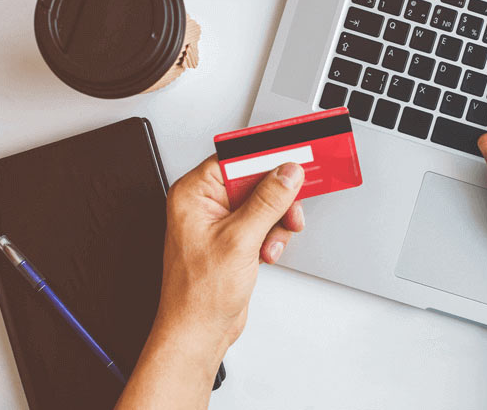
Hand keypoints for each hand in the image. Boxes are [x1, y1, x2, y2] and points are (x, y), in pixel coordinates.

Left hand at [158, 156, 304, 358]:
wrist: (199, 331)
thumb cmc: (198, 293)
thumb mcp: (240, 239)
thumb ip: (267, 201)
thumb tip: (287, 173)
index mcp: (194, 194)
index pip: (235, 159)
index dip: (266, 158)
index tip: (293, 156)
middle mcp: (205, 205)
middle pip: (254, 181)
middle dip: (276, 200)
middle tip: (290, 210)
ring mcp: (220, 223)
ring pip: (264, 204)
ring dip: (276, 223)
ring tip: (270, 243)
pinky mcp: (234, 239)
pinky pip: (262, 224)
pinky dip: (271, 237)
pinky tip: (266, 253)